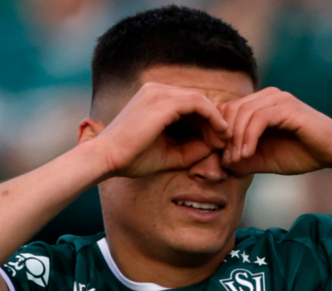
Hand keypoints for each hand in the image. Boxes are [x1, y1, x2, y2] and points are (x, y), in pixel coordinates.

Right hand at [97, 82, 229, 177]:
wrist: (108, 158)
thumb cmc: (132, 158)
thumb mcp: (169, 153)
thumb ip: (192, 149)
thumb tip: (216, 146)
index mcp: (153, 99)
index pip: (188, 104)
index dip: (206, 122)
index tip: (216, 142)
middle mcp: (156, 90)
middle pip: (196, 100)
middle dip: (213, 120)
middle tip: (224, 140)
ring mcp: (159, 93)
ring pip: (199, 99)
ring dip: (215, 119)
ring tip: (223, 138)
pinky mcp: (164, 101)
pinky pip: (198, 103)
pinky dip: (212, 116)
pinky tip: (220, 132)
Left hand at [218, 87, 331, 175]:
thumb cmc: (302, 153)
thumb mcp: (265, 159)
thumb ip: (244, 158)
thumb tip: (220, 162)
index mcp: (261, 104)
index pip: (228, 110)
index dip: (219, 133)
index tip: (221, 157)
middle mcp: (269, 96)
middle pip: (231, 109)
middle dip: (225, 137)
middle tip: (227, 160)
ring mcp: (279, 99)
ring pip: (243, 112)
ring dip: (236, 139)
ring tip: (237, 160)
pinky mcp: (288, 108)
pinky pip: (259, 118)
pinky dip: (249, 137)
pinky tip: (248, 154)